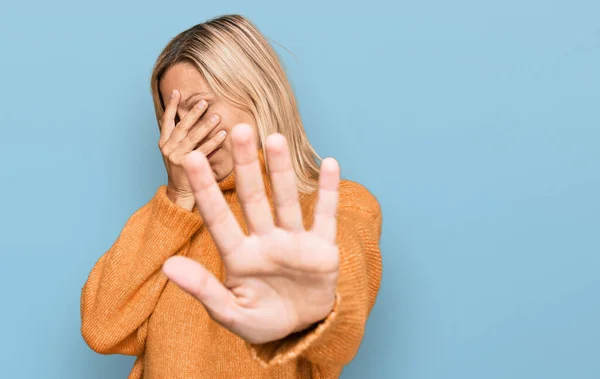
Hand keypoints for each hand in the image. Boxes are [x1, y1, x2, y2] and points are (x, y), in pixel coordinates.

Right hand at [159, 89, 225, 209]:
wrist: (180, 192)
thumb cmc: (181, 169)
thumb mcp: (174, 150)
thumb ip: (178, 135)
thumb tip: (184, 115)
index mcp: (163, 143)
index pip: (166, 120)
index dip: (171, 106)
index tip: (176, 92)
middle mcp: (168, 149)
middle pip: (181, 127)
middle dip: (193, 113)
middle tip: (204, 102)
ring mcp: (177, 158)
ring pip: (192, 137)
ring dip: (205, 125)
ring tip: (217, 116)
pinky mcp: (188, 167)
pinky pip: (203, 151)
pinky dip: (214, 142)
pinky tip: (223, 134)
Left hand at [162, 124, 340, 343]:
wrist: (301, 330)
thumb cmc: (262, 321)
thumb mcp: (231, 314)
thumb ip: (203, 290)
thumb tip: (167, 266)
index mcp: (239, 257)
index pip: (218, 218)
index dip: (205, 189)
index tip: (191, 157)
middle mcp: (265, 241)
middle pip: (253, 198)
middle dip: (245, 166)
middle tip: (239, 130)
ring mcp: (294, 242)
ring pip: (286, 200)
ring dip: (281, 171)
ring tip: (274, 139)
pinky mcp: (322, 248)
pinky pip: (326, 216)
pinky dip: (329, 192)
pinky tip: (329, 163)